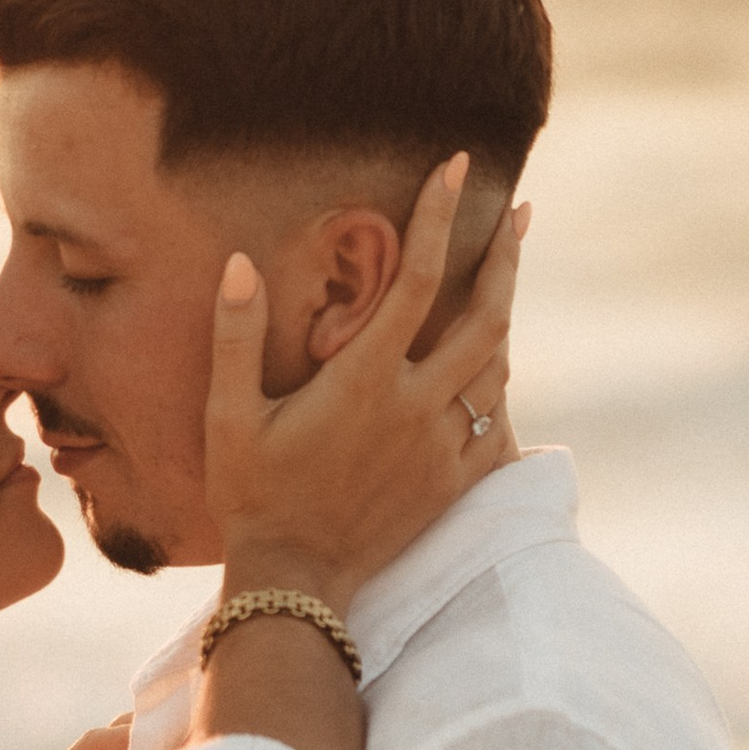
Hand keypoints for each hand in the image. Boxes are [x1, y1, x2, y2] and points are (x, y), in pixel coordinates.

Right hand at [206, 163, 528, 610]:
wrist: (296, 582)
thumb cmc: (252, 496)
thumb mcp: (228, 416)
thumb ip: (235, 336)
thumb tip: (238, 262)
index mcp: (365, 380)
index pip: (417, 278)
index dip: (439, 215)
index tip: (457, 167)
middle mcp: (416, 407)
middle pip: (487, 314)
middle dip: (507, 257)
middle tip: (519, 213)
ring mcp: (442, 448)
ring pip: (499, 364)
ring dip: (506, 311)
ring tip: (507, 274)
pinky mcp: (453, 484)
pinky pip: (495, 422)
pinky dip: (500, 382)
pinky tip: (497, 362)